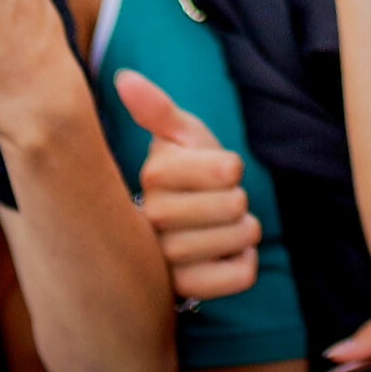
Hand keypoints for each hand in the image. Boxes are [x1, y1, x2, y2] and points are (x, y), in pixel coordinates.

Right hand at [116, 69, 259, 302]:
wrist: (174, 231)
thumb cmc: (184, 175)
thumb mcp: (178, 137)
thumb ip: (157, 109)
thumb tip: (124, 78)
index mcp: (153, 177)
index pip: (229, 168)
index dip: (232, 166)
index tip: (214, 171)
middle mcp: (150, 222)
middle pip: (236, 204)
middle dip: (239, 199)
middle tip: (217, 202)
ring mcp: (164, 262)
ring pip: (242, 237)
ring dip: (244, 230)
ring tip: (219, 228)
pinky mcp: (184, 293)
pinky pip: (242, 275)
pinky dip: (246, 263)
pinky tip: (225, 256)